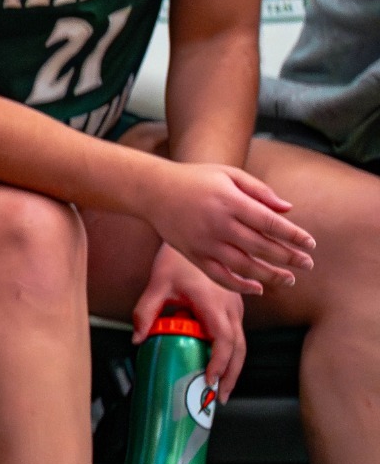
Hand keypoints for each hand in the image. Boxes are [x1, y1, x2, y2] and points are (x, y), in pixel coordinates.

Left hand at [132, 244, 245, 402]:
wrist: (198, 234)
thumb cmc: (176, 259)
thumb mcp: (157, 283)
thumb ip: (146, 311)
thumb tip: (137, 339)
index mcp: (214, 303)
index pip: (224, 340)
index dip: (219, 363)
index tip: (209, 380)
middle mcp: (231, 307)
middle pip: (239, 349)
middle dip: (231, 375)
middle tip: (219, 398)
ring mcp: (236, 307)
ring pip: (242, 343)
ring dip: (234, 367)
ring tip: (221, 390)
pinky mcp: (234, 307)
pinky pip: (237, 334)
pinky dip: (232, 354)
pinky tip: (220, 366)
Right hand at [149, 161, 313, 294]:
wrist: (153, 190)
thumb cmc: (195, 179)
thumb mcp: (228, 174)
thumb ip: (260, 191)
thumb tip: (288, 210)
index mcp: (230, 201)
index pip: (270, 223)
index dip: (293, 235)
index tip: (310, 244)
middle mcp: (219, 224)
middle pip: (261, 247)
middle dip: (289, 258)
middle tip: (307, 264)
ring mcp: (205, 242)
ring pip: (244, 266)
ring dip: (270, 276)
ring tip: (289, 280)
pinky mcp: (193, 254)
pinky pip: (219, 276)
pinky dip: (239, 286)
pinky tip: (257, 288)